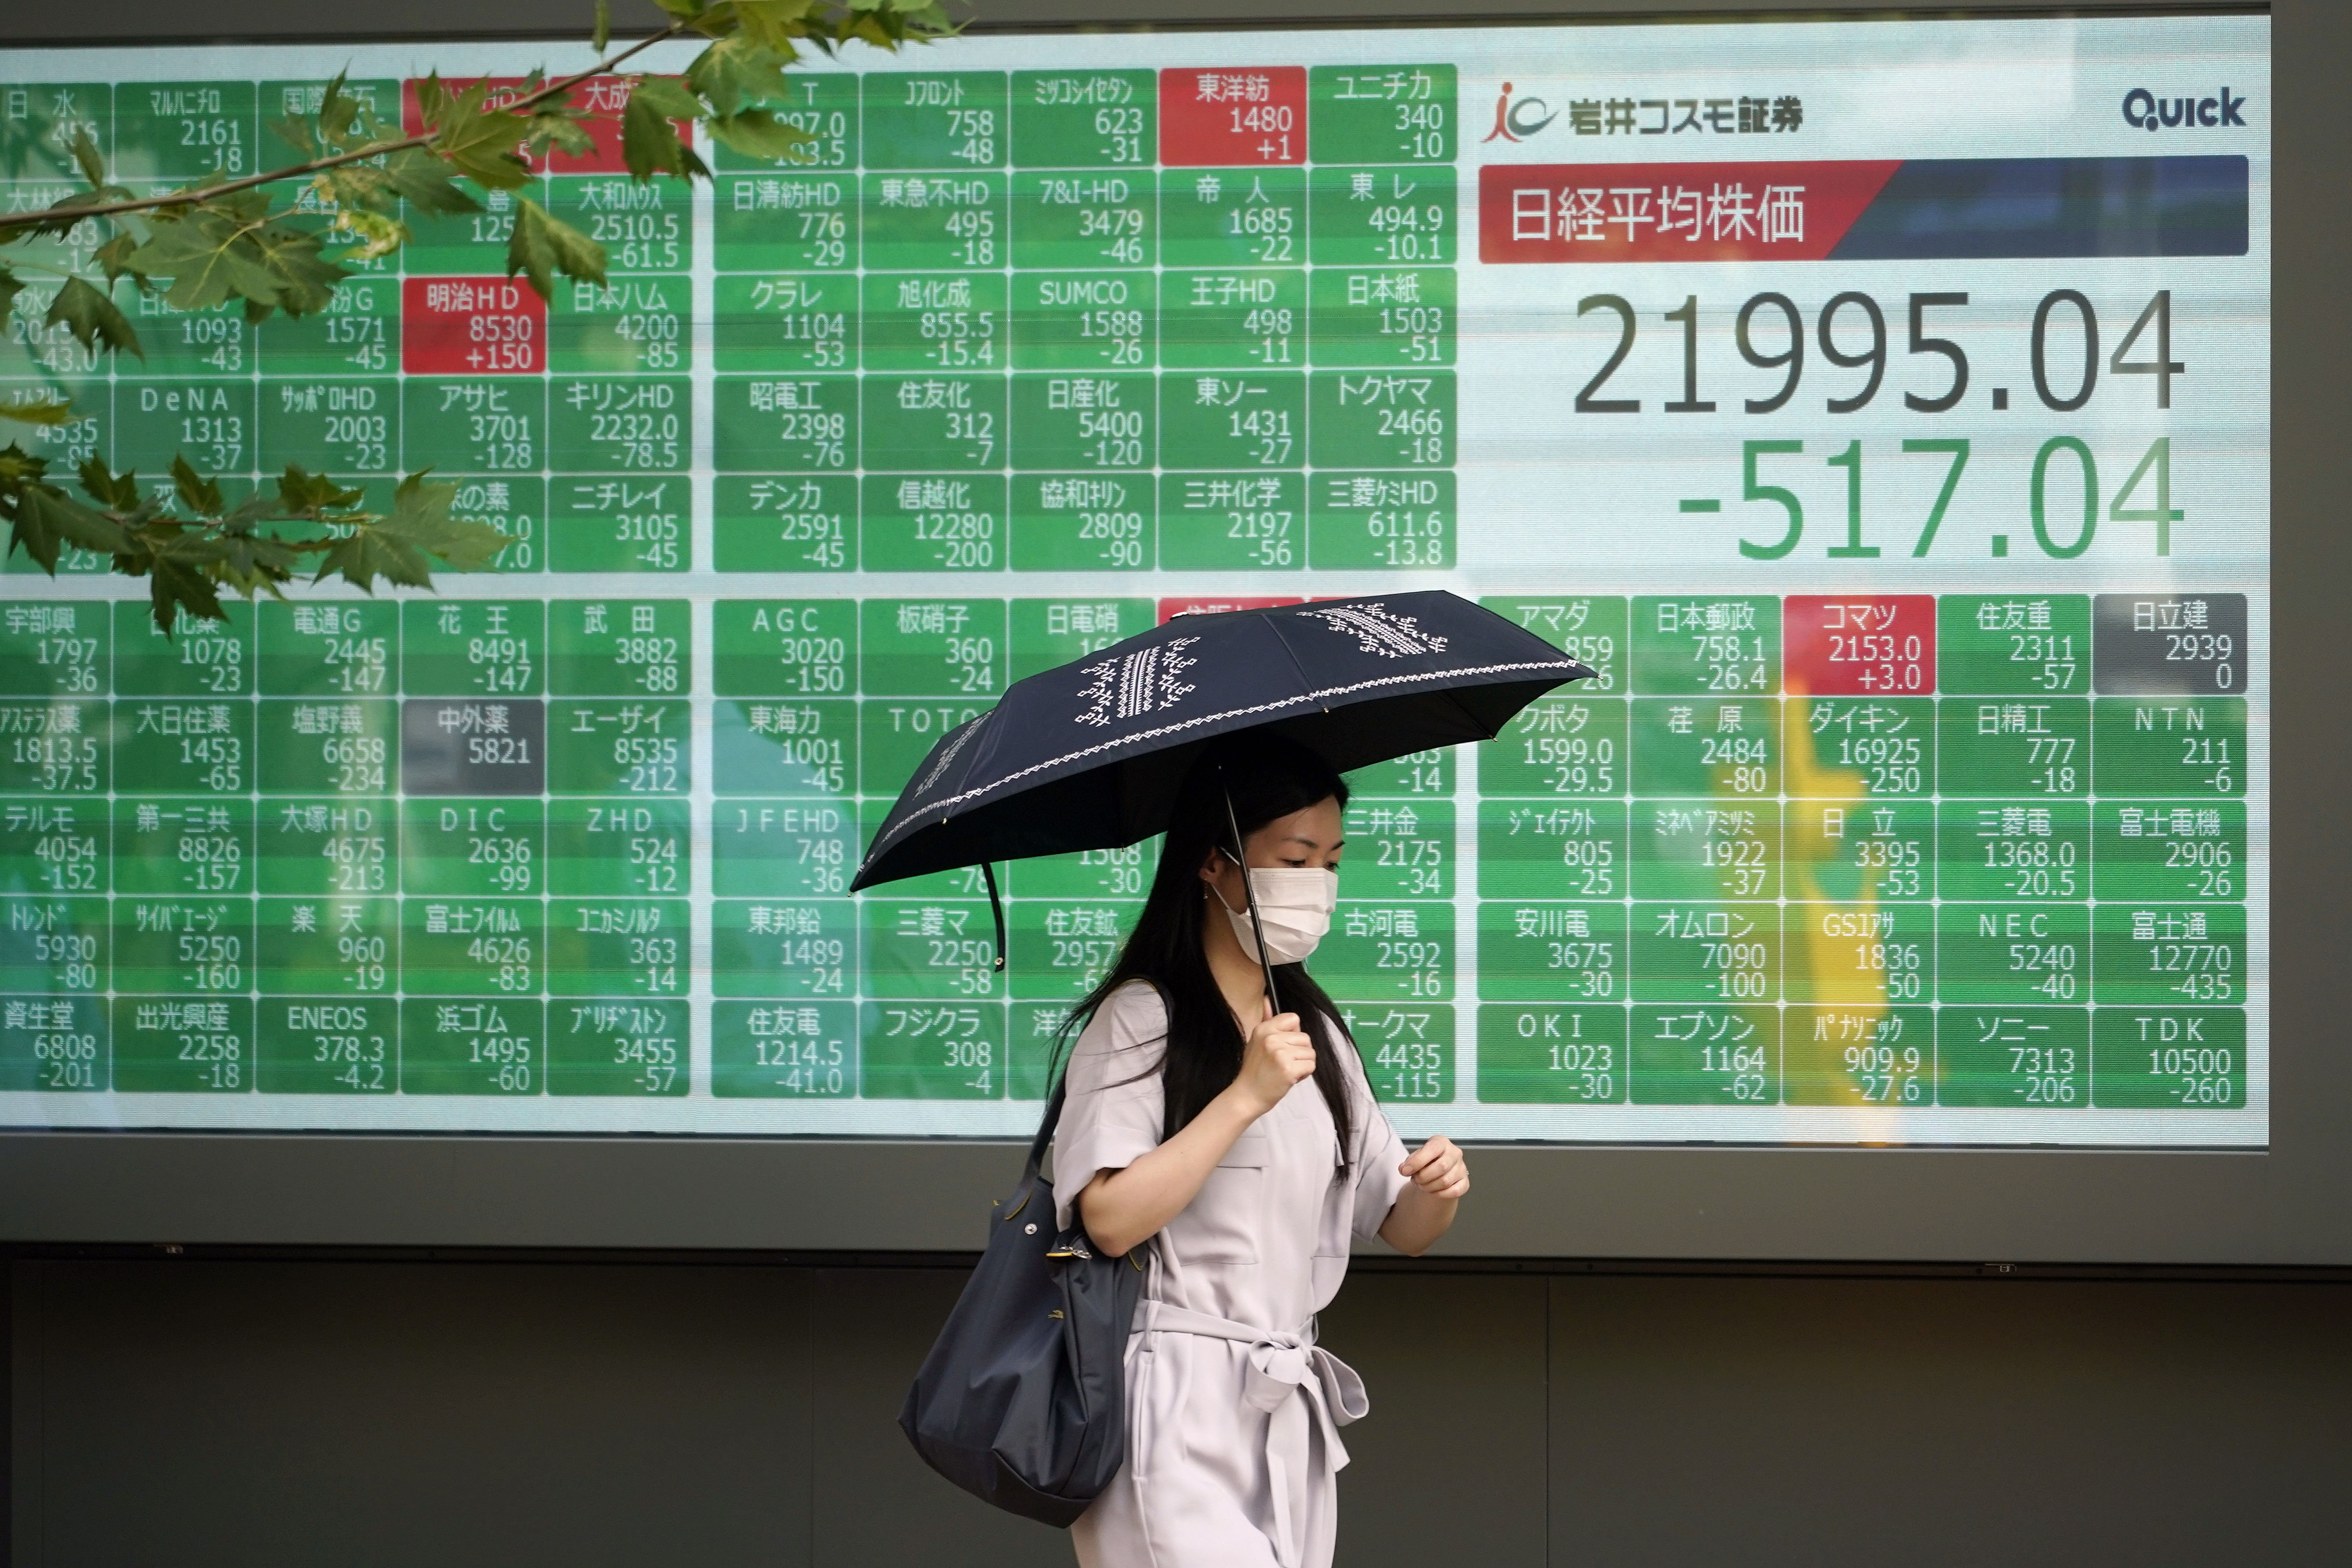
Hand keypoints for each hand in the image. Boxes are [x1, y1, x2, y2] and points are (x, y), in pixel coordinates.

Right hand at [1233, 1000, 1314, 1116]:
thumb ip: (1266, 1021)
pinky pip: (1311, 1066)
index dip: (1294, 1034)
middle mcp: (1271, 1038)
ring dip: (1303, 1064)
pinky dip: (1304, 1075)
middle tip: (1284, 1063)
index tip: (1284, 1046)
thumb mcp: (1255, 1041)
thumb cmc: (1253, 1070)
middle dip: (1300, 1052)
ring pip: (1310, 1052)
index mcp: (1264, 1029)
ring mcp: (1280, 1053)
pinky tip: (1290, 1079)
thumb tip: (1268, 999)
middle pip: (1305, 1037)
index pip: (1294, 1019)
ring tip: (1287, 1071)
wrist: (1247, 1096)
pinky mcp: (1289, 1069)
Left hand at [1399, 1137, 1468, 1201]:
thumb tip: (1404, 1169)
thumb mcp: (1416, 1157)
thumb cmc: (1427, 1161)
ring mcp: (1462, 1168)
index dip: (1417, 1161)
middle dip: (1423, 1177)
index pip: (1432, 1149)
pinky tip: (1432, 1191)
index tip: (1406, 1171)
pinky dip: (1439, 1194)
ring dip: (1429, 1187)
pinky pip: (1454, 1191)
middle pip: (1441, 1167)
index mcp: (1441, 1142)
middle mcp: (1455, 1153)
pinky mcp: (1465, 1182)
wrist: (1438, 1171)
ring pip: (1445, 1181)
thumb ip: (1409, 1162)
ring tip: (1421, 1185)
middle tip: (1415, 1179)